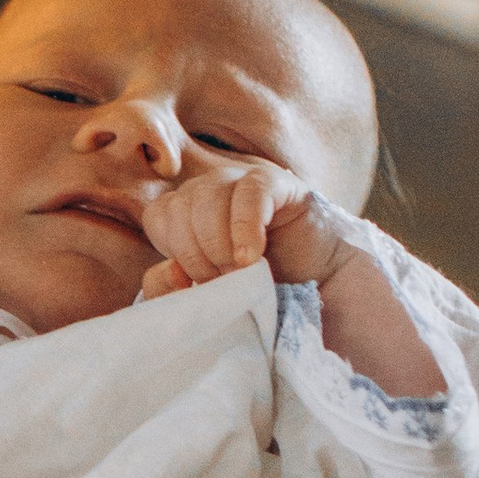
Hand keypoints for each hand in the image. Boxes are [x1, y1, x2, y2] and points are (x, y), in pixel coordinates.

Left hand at [138, 161, 336, 302]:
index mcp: (188, 212)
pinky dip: (245, 228)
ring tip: (241, 272)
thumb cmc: (258, 291)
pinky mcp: (276, 183)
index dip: (175, 249)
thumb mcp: (208, 295)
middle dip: (197, 252)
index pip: (159, 215)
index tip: (198, 279)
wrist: (318, 287)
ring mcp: (241, 181)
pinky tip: (252, 257)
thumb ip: (174, 290)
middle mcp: (210, 190)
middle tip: (224, 279)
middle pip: (179, 207)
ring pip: (207, 197)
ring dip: (219, 244)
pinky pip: (249, 193)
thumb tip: (168, 270)